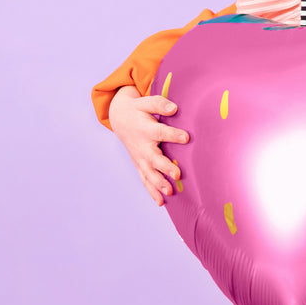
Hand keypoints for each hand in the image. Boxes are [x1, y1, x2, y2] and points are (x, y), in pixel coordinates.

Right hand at [107, 85, 189, 205]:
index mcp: (145, 129)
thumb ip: (159, 103)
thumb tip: (174, 108)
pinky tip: (161, 202)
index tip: (186, 138)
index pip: (161, 132)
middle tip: (177, 174)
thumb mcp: (145, 102)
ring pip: (149, 173)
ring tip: (170, 192)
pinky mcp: (140, 165)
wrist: (119, 119)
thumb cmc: (137, 110)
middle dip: (165, 167)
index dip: (173, 135)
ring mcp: (140, 158)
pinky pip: (145, 180)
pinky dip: (151, 191)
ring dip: (158, 183)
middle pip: (154, 158)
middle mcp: (142, 146)